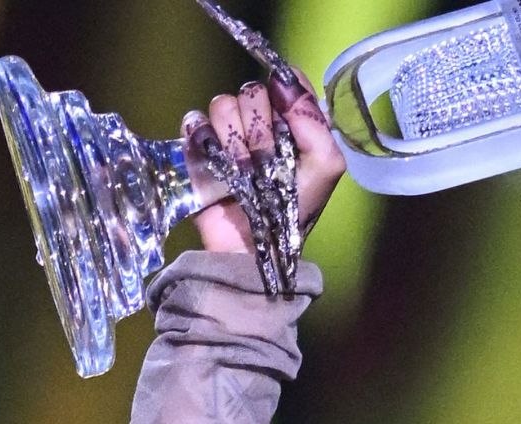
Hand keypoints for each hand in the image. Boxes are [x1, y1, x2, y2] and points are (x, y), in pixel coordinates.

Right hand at [182, 68, 344, 254]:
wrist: (255, 245)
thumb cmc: (294, 209)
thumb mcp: (325, 168)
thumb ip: (316, 124)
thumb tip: (285, 83)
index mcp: (293, 122)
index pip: (285, 81)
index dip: (284, 96)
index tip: (285, 120)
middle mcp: (261, 121)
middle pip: (252, 91)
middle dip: (260, 128)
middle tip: (266, 161)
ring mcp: (228, 131)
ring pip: (222, 104)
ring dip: (235, 141)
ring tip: (244, 171)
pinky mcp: (199, 144)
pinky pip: (195, 121)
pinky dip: (205, 141)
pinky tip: (217, 164)